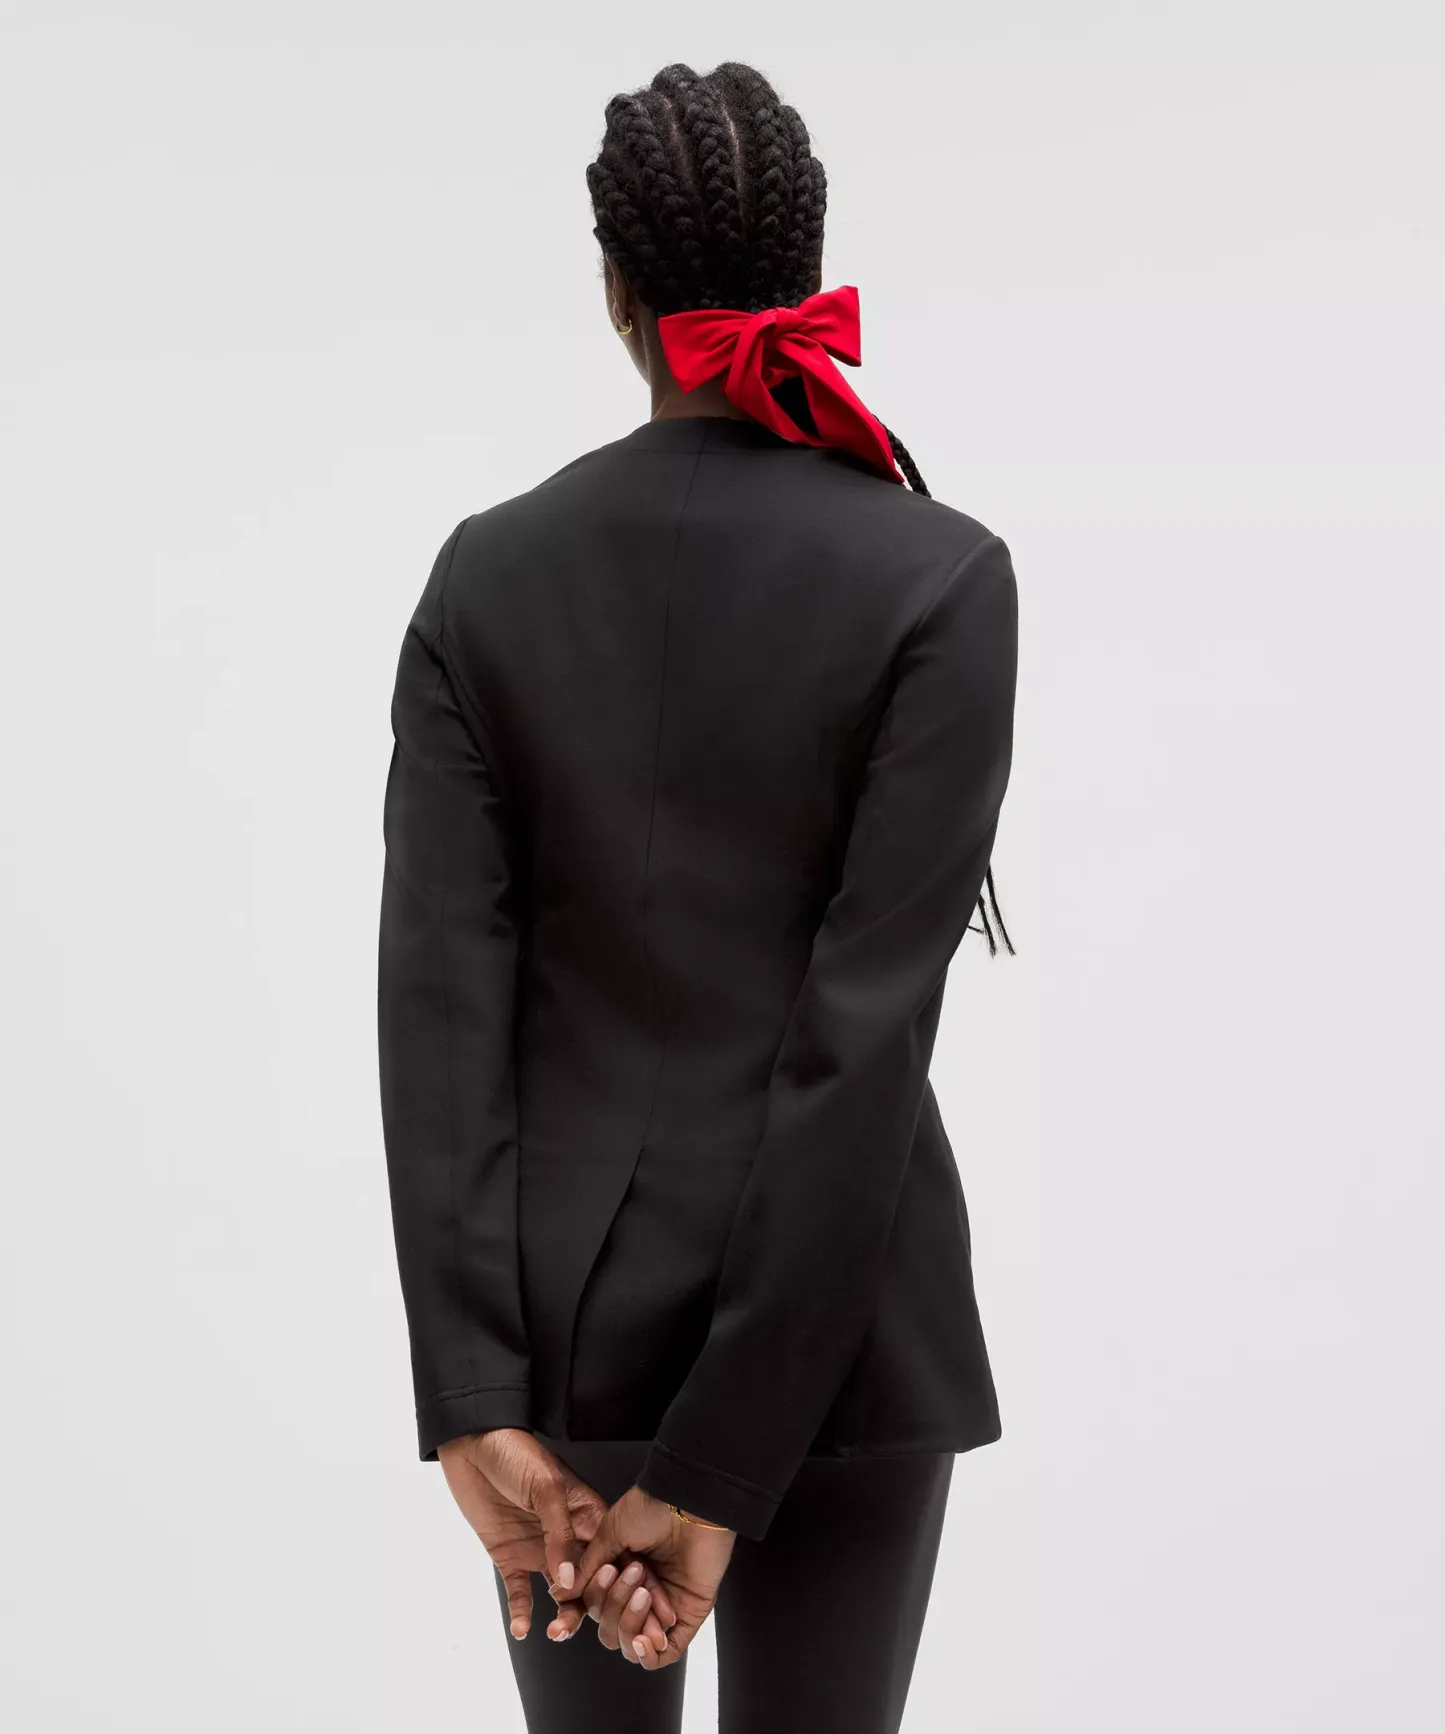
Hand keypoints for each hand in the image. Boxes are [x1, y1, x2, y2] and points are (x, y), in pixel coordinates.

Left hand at [438, 1429, 672, 1651]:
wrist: (472, 1444)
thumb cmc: (517, 1454)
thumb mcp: (546, 1487)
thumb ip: (559, 1535)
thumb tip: (571, 1581)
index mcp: (587, 1514)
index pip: (613, 1554)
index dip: (629, 1583)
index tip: (646, 1611)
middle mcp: (568, 1536)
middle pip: (590, 1581)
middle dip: (597, 1607)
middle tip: (602, 1633)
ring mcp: (540, 1548)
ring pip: (560, 1592)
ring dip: (562, 1615)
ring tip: (556, 1633)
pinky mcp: (510, 1556)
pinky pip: (520, 1591)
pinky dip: (521, 1612)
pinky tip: (522, 1628)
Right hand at [570, 1485, 736, 1668]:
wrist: (689, 1504)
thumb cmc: (653, 1508)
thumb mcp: (611, 1532)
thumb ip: (587, 1566)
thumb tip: (559, 1593)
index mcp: (619, 1573)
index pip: (593, 1608)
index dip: (584, 1609)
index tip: (583, 1599)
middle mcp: (637, 1592)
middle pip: (609, 1629)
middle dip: (613, 1607)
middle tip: (630, 1573)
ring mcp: (661, 1607)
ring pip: (632, 1644)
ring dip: (630, 1624)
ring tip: (644, 1593)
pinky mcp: (686, 1616)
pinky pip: (664, 1655)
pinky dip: (649, 1655)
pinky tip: (644, 1638)